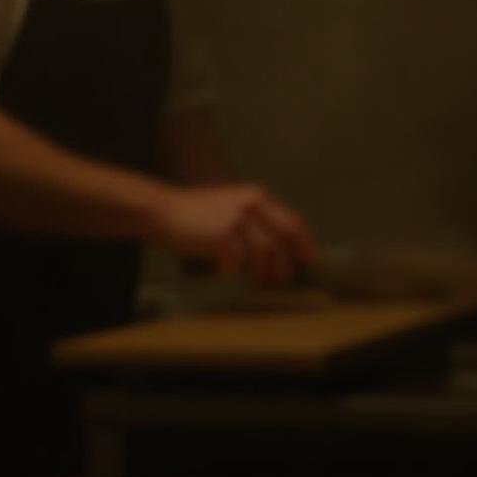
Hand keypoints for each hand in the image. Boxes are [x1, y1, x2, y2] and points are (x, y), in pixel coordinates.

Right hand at [146, 184, 318, 286]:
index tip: (311, 260)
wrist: (164, 210)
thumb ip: (254, 220)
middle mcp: (250, 204)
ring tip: (256, 280)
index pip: (291, 221)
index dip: (304, 243)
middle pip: (281, 238)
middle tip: (282, 278)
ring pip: (262, 253)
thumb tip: (277, 249)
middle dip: (285, 262)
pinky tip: (224, 274)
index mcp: (256, 196)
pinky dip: (233, 272)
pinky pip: (237, 262)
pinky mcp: (221, 235)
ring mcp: (236, 219)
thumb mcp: (231, 205)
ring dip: (261, 271)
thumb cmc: (197, 213)